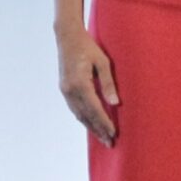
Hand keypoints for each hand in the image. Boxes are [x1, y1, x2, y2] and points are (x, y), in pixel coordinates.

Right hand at [55, 24, 118, 145]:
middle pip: (86, 116)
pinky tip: (90, 124)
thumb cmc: (88, 47)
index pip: (95, 109)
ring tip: (102, 138)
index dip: (104, 123)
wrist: (67, 36)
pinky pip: (74, 108)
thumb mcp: (103, 62)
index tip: (113, 134)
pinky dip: (83, 118)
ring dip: (91, 127)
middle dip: (98, 130)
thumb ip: (108, 83)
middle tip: (110, 143)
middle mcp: (70, 90)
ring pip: (79, 114)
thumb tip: (115, 103)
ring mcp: (65, 90)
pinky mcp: (64, 88)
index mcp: (80, 83)